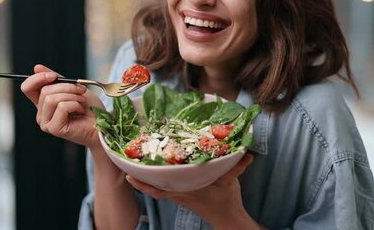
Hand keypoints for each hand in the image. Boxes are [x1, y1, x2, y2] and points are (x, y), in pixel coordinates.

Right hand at [20, 64, 103, 148]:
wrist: (102, 123)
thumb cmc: (89, 108)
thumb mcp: (71, 88)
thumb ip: (55, 79)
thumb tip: (37, 68)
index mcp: (43, 103)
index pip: (28, 88)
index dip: (37, 78)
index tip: (53, 75)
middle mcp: (42, 114)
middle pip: (44, 90)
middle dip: (66, 86)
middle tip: (81, 90)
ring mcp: (46, 123)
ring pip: (51, 98)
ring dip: (72, 96)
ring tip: (81, 102)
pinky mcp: (54, 128)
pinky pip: (61, 107)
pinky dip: (75, 105)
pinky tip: (80, 110)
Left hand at [125, 154, 259, 229]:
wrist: (227, 217)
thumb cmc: (226, 201)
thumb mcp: (231, 182)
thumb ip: (236, 168)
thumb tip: (246, 155)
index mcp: (188, 189)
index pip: (161, 188)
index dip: (144, 182)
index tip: (129, 175)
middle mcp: (180, 191)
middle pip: (154, 185)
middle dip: (140, 175)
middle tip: (127, 161)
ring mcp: (180, 193)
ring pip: (158, 185)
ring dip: (147, 176)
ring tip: (134, 161)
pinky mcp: (182, 193)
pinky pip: (164, 186)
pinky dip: (156, 180)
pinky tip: (151, 170)